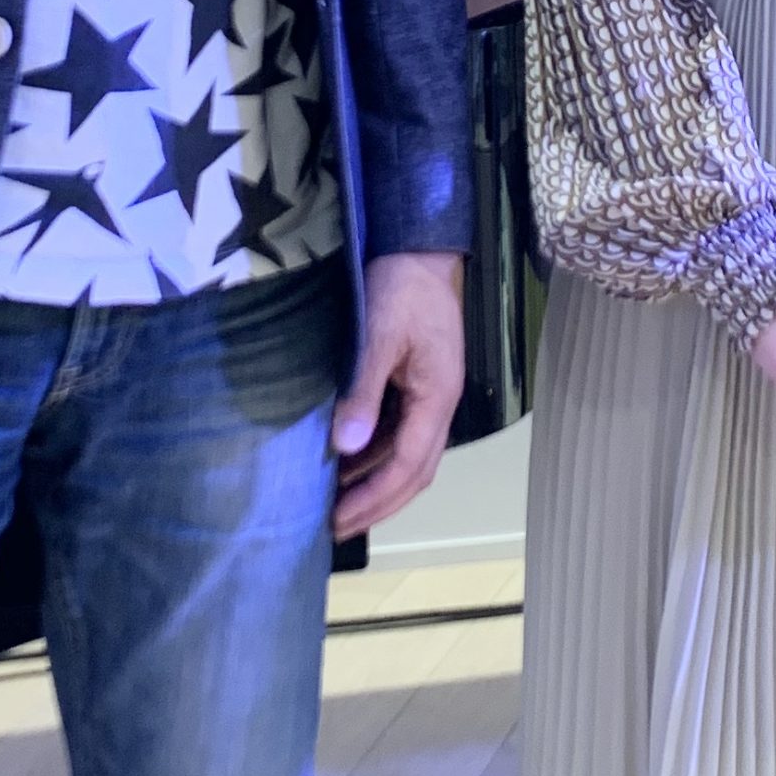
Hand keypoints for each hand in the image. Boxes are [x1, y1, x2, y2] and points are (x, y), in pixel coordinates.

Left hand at [331, 251, 465, 540]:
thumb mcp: (377, 334)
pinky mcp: (418, 384)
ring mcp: (431, 395)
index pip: (408, 465)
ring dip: (377, 483)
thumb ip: (364, 390)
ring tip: (337, 503)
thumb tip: (346, 446)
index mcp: (437, 397)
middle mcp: (440, 404)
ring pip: (409, 456)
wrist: (419, 248)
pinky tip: (348, 460)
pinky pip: (400, 434)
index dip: (374, 497)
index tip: (338, 520)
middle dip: (378, 503)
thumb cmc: (400, 287)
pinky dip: (376, 456)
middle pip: (415, 472)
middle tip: (336, 527)